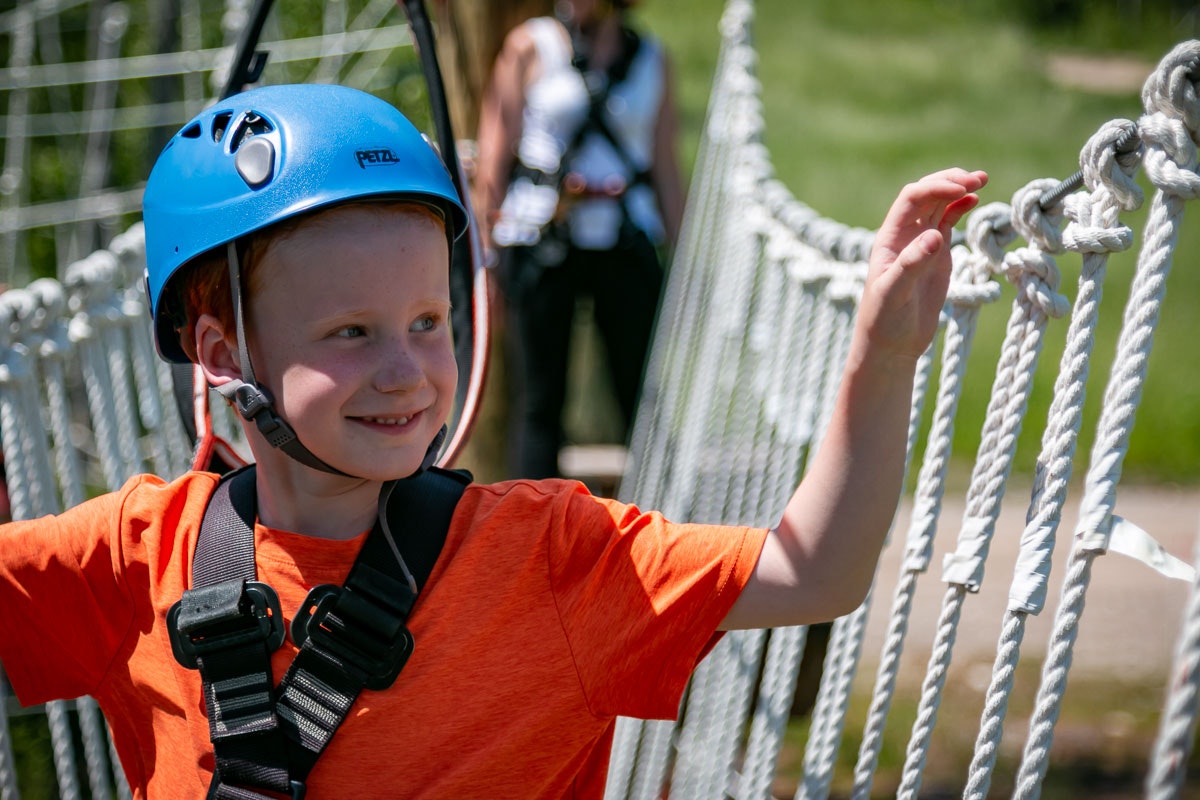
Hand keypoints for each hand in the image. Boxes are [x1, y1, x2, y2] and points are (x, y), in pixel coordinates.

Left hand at [861, 168, 986, 359]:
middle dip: (949, 182)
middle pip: (926, 195)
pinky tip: (974, 199)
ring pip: (938, 205)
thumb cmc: (884, 320)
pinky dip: (960, 208)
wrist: (892, 344)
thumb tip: (936, 236)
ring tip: (981, 179)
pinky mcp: (936, 255)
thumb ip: (911, 264)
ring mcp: (922, 243)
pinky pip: (948, 222)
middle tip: (978, 178)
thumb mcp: (895, 293)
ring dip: (958, 189)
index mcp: (889, 238)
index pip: (911, 199)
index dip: (935, 188)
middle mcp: (904, 235)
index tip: (961, 189)